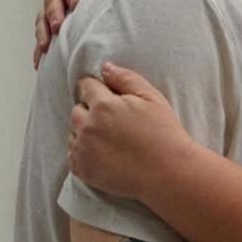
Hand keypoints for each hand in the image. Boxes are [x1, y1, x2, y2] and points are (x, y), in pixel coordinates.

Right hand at [33, 0, 121, 67]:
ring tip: (45, 46)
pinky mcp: (49, 17)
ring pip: (42, 16)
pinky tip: (39, 60)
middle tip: (57, 26)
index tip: (75, 3)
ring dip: (43, 31)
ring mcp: (51, 2)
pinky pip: (42, 32)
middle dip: (54, 13)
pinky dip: (40, 46)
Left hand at [68, 63, 194, 200]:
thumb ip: (126, 78)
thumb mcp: (151, 97)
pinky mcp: (83, 170)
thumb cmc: (163, 133)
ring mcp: (83, 150)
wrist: (168, 173)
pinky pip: (73, 153)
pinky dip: (83, 151)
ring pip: (74, 131)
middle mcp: (88, 126)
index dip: (98, 87)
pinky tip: (104, 152)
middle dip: (91, 109)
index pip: (86, 86)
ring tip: (110, 137)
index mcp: (103, 105)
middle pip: (77, 109)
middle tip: (113, 119)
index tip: (108, 95)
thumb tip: (105, 67)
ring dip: (86, 130)